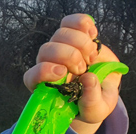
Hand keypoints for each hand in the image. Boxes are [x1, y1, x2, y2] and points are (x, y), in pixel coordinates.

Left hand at [23, 13, 122, 133]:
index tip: (62, 73)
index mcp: (45, 87)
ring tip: (92, 57)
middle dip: (69, 56)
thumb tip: (88, 79)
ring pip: (60, 34)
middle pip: (47, 50)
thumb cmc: (92, 104)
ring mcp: (60, 48)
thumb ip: (90, 101)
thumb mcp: (95, 111)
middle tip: (84, 68)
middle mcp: (48, 65)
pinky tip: (93, 35)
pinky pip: (71, 22)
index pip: (32, 75)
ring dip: (80, 43)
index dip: (44, 71)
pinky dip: (83, 24)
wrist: (103, 89)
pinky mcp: (74, 36)